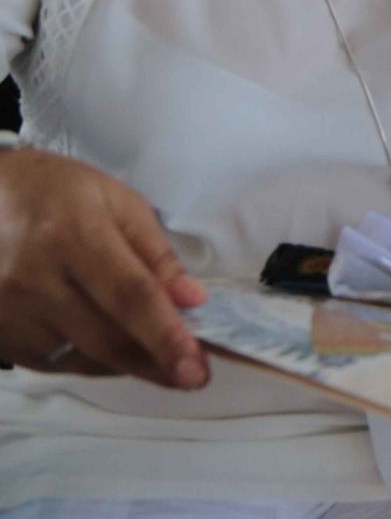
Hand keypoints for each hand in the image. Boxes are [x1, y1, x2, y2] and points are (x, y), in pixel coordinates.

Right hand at [0, 149, 208, 389]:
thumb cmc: (54, 192)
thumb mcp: (116, 202)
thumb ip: (156, 253)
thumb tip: (191, 300)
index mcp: (73, 236)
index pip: (130, 297)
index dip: (166, 337)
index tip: (196, 369)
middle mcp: (35, 280)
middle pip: (105, 338)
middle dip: (155, 364)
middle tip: (193, 375)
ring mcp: (9, 312)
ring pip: (80, 358)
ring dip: (126, 364)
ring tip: (157, 356)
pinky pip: (53, 363)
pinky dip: (90, 361)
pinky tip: (112, 349)